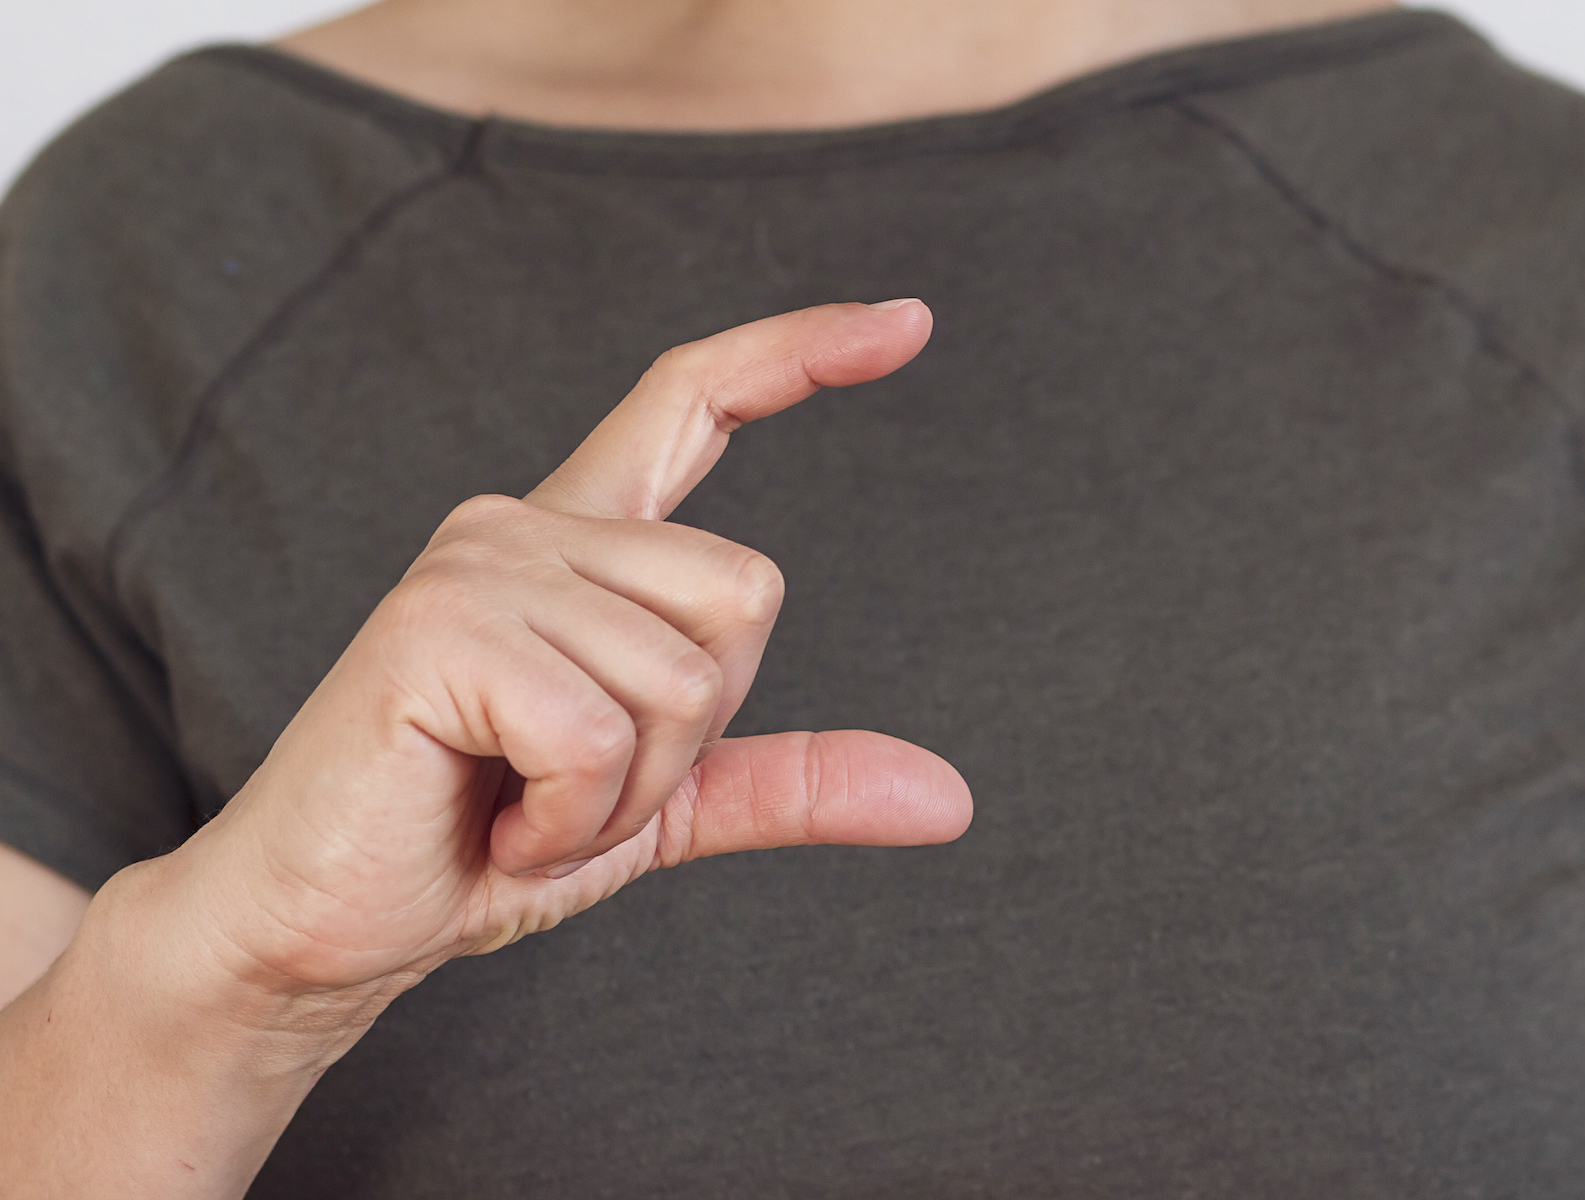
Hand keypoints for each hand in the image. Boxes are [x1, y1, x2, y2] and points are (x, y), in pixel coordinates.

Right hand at [158, 300, 971, 999]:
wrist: (335, 926)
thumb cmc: (483, 846)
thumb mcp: (667, 807)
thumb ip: (796, 780)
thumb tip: (954, 801)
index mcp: (582, 546)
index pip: (695, 400)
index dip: (801, 352)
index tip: (909, 320)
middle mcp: (528, 526)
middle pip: (746, 594)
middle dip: (691, 739)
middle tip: (574, 788)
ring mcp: (480, 565)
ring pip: (684, 680)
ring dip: (624, 795)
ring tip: (523, 807)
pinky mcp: (438, 629)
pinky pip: (603, 735)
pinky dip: (574, 821)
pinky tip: (494, 824)